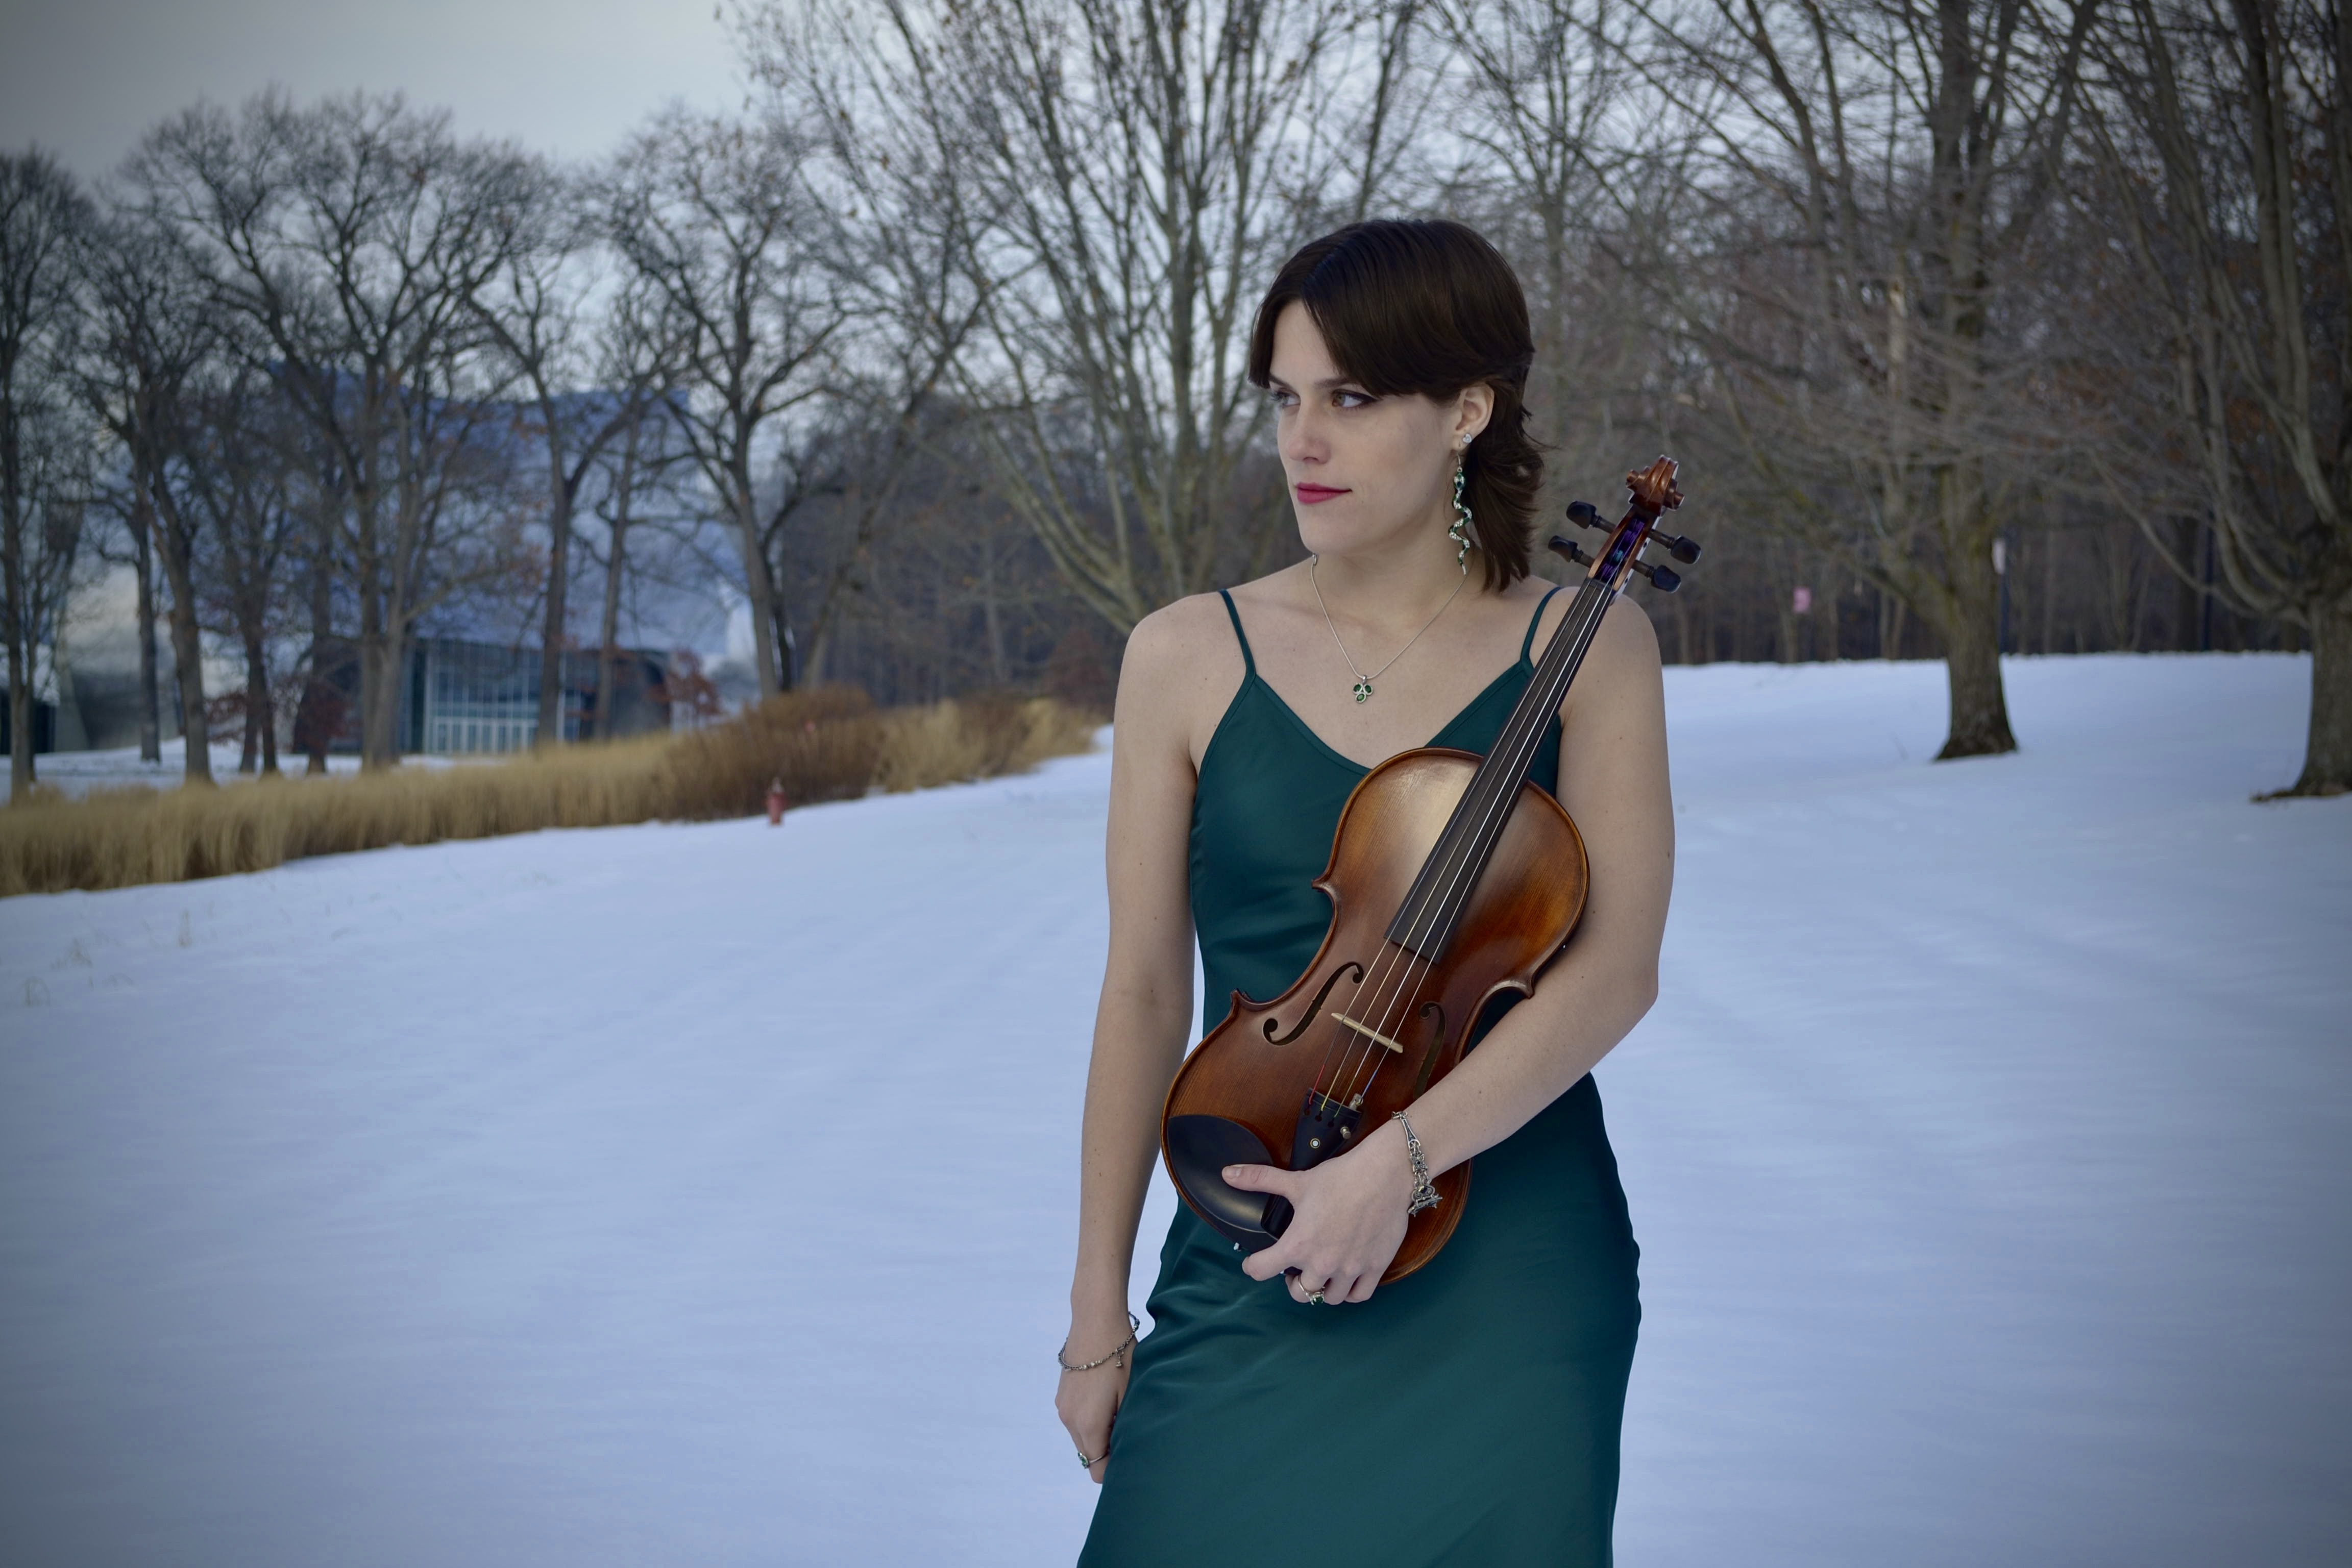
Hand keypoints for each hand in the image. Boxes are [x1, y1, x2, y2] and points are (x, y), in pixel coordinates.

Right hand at [1054, 1306, 1134, 1483]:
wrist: (1095, 1320)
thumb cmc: (1120, 1356)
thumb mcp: (1130, 1394)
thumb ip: (1124, 1429)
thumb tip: (1125, 1452)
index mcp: (1088, 1425)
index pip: (1097, 1469)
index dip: (1115, 1468)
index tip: (1132, 1453)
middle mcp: (1069, 1421)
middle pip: (1088, 1455)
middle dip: (1108, 1451)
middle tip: (1130, 1429)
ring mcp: (1062, 1407)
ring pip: (1081, 1437)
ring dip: (1099, 1433)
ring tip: (1118, 1408)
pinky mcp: (1061, 1395)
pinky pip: (1076, 1419)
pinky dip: (1090, 1418)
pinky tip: (1105, 1396)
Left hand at [1223, 1117, 1415, 1304]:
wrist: (1384, 1175)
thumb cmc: (1341, 1178)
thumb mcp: (1296, 1181)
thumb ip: (1260, 1180)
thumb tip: (1228, 1173)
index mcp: (1298, 1244)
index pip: (1261, 1271)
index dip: (1253, 1266)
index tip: (1255, 1262)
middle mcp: (1322, 1262)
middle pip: (1299, 1293)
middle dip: (1294, 1282)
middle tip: (1297, 1268)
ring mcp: (1350, 1268)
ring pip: (1329, 1298)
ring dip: (1322, 1288)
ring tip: (1322, 1273)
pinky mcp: (1374, 1268)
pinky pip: (1358, 1295)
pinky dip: (1349, 1292)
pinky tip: (1346, 1279)